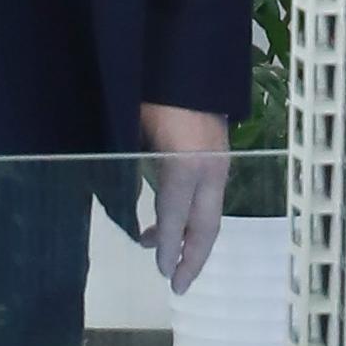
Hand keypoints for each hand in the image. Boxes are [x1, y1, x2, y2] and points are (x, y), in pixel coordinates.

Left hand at [140, 103, 233, 293]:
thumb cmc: (152, 93)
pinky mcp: (218, 156)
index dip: (169, 247)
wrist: (186, 60)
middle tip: (178, 286)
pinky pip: (208, 197)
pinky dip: (192, 216)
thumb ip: (133, 170)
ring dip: (189, 238)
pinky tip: (170, 220)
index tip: (163, 273)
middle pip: (206, 226)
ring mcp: (218, 162)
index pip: (177, 217)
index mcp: (185, 165)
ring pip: (208, 212)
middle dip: (193, 259)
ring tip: (162, 255)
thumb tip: (127, 200)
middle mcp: (209, 169)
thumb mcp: (133, 131)